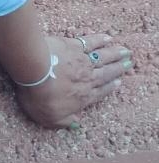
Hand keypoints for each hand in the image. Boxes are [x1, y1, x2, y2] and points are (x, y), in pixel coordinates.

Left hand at [14, 33, 133, 130]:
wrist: (35, 71)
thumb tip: (75, 124)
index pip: (100, 92)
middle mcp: (87, 78)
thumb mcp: (50, 118)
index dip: (110, 87)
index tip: (119, 82)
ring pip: (103, 57)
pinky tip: (107, 38)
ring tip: (125, 51)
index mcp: (83, 96)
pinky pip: (90, 42)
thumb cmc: (41, 97)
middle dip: (118, 68)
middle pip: (106, 73)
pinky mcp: (73, 46)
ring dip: (115, 54)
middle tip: (128, 63)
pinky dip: (100, 40)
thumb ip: (65, 122)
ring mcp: (81, 61)